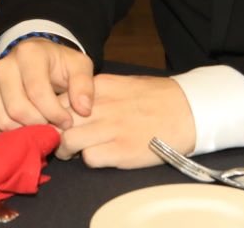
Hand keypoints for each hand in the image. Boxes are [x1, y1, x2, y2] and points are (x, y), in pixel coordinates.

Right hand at [0, 39, 93, 133]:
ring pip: (3, 120)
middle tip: (55, 129)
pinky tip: (27, 132)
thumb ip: (84, 85)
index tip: (68, 122)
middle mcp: (3, 67)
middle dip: (39, 125)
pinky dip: (10, 135)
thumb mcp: (79, 66)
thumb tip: (83, 110)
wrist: (37, 60)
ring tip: (43, 130)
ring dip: (25, 133)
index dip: (54, 113)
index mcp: (28, 54)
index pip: (37, 91)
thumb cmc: (59, 64)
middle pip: (17, 108)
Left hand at [57, 74, 195, 168]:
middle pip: (58, 119)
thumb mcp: (124, 84)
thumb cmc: (159, 98)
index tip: (56, 120)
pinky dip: (90, 160)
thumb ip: (98, 93)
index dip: (53, 112)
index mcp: (101, 86)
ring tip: (73, 152)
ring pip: (67, 140)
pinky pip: (90, 158)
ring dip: (66, 149)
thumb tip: (74, 103)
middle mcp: (102, 106)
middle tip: (59, 138)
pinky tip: (99, 156)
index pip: (59, 97)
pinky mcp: (122, 150)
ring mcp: (111, 128)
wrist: (190, 110)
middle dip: (53, 130)